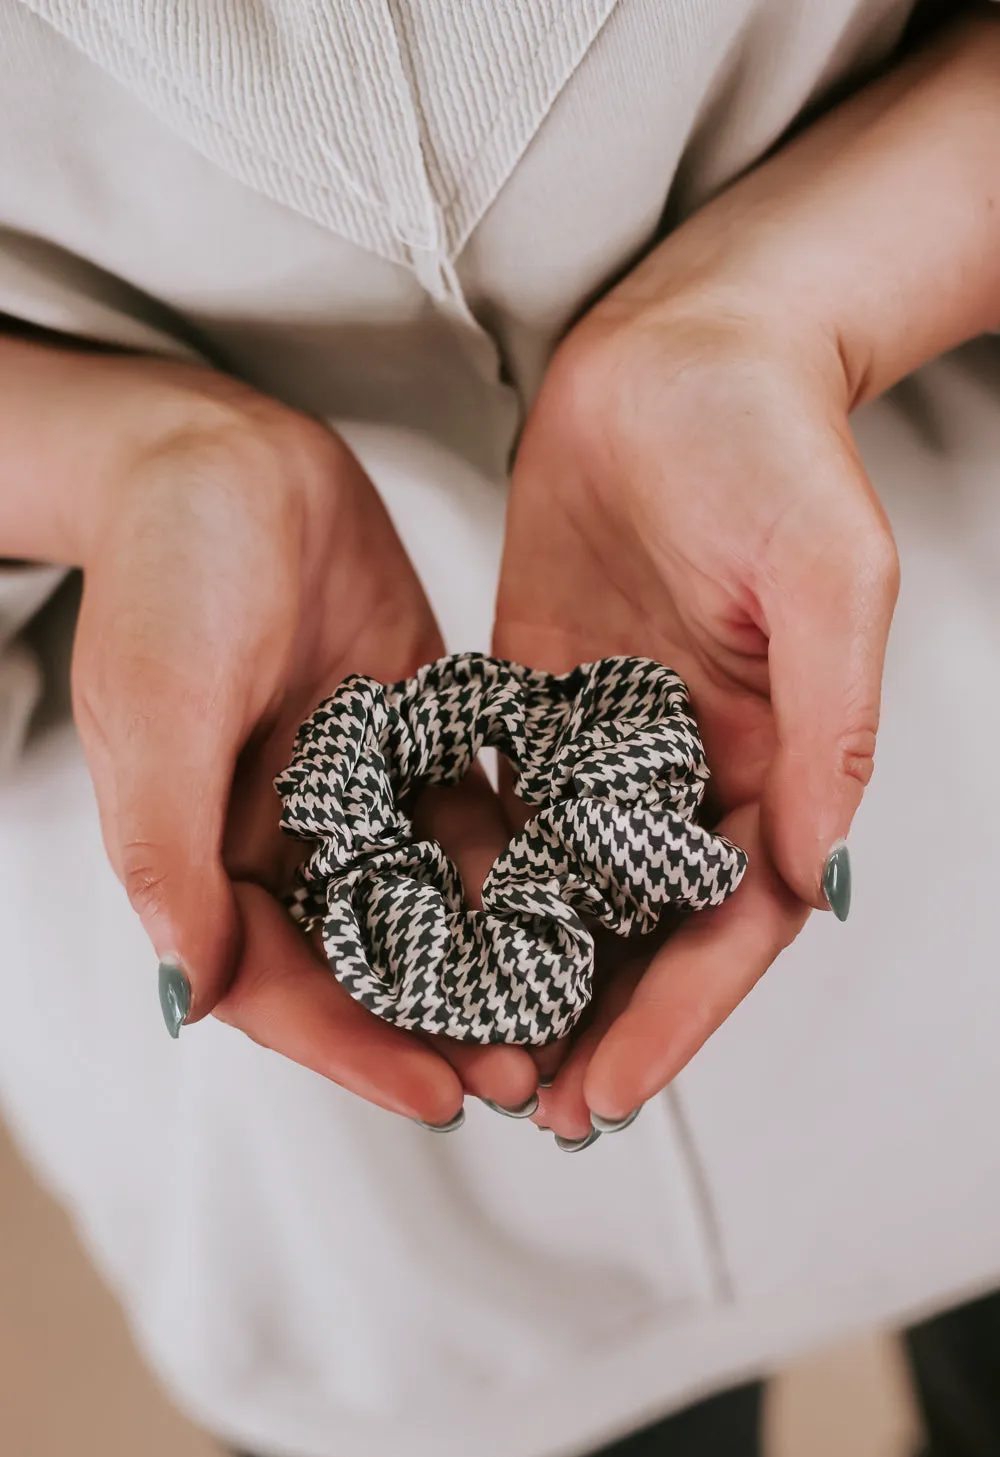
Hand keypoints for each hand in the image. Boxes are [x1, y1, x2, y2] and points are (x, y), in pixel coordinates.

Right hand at [52, 353, 536, 1120]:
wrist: (221, 456)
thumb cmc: (166, 575)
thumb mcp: (158, 716)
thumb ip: (170, 855)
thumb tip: (189, 997)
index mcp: (208, 853)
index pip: (283, 983)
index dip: (356, 1048)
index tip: (441, 1097)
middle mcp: (286, 838)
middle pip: (369, 963)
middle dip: (442, 1024)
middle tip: (527, 1077)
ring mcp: (356, 790)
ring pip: (432, 901)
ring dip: (493, 959)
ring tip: (567, 1011)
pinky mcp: (413, 736)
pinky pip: (471, 814)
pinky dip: (516, 862)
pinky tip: (579, 900)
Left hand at [494, 298, 897, 1137]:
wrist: (683, 349)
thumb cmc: (773, 445)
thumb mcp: (828, 577)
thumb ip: (829, 725)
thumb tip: (818, 869)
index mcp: (773, 753)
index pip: (731, 919)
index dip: (681, 1015)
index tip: (617, 1091)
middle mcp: (691, 760)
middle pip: (648, 922)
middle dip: (601, 1019)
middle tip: (538, 1107)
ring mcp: (610, 733)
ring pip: (571, 879)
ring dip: (532, 968)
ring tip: (474, 1049)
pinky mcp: (537, 691)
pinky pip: (505, 797)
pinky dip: (473, 869)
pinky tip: (425, 928)